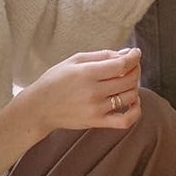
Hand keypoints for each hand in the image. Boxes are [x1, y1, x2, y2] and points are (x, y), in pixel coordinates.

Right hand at [22, 49, 143, 132]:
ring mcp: (96, 109)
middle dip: (135, 69)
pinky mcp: (97, 122)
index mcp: (87, 73)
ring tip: (126, 81)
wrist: (39, 108)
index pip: (121, 64)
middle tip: (131, 65)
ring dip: (134, 86)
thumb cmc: (55, 80)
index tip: (136, 53)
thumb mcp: (74, 60)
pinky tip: (133, 101)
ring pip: (130, 96)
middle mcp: (93, 92)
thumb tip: (126, 53)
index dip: (134, 57)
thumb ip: (101, 56)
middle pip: (129, 79)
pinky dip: (136, 111)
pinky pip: (125, 120)